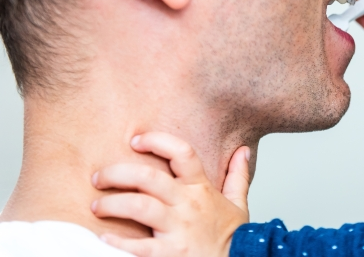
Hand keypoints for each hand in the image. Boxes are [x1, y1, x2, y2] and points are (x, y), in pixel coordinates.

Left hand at [91, 132, 250, 256]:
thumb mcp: (239, 203)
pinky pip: (140, 246)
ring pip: (140, 206)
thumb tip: (243, 150)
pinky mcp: (171, 254)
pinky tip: (103, 239)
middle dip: (118, 173)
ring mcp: (178, 229)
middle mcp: (188, 205)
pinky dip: (119, 243)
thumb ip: (238, 175)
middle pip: (149, 177)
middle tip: (99, 177)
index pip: (182, 153)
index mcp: (201, 189)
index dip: (157, 141)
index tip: (136, 140)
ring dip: (113, 204)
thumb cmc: (234, 238)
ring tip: (97, 206)